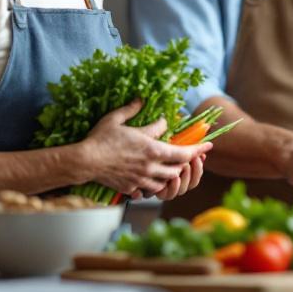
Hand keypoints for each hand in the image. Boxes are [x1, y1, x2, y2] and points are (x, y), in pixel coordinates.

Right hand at [79, 100, 209, 196]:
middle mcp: (150, 166)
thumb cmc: (101, 138)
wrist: (85, 161)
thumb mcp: (117, 119)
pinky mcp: (131, 188)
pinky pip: (147, 191)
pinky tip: (147, 179)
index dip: (198, 149)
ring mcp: (141, 179)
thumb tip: (143, 100)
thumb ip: (133, 109)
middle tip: (185, 156)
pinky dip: (151, 186)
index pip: (183, 152)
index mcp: (152, 149)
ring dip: (169, 176)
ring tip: (167, 168)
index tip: (208, 146)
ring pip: (164, 183)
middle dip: (183, 164)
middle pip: (177, 170)